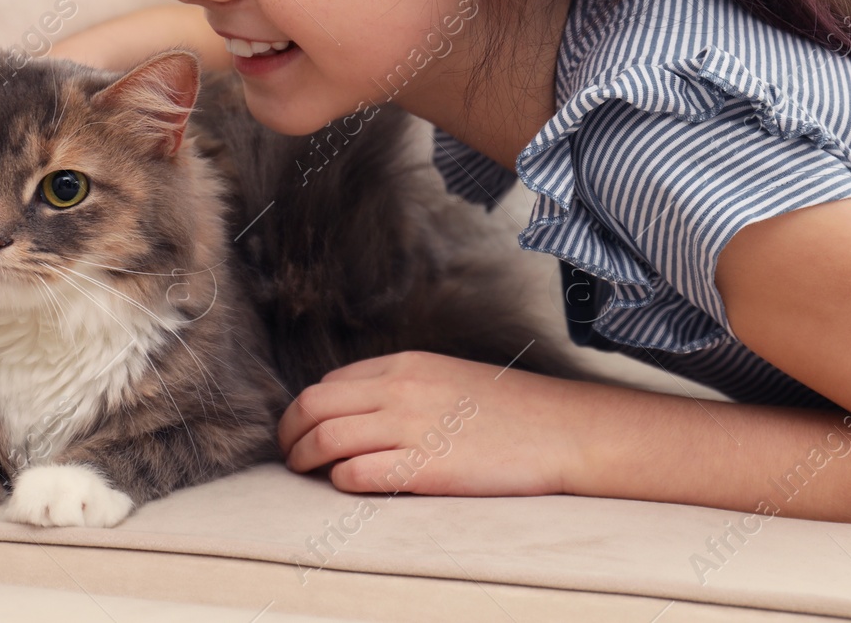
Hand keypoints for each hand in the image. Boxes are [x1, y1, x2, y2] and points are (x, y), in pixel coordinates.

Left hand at [277, 349, 594, 497]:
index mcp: (405, 366)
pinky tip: (345, 484)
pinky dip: (340, 480)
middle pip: (314, 407)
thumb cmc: (510, 410)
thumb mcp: (448, 377)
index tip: (304, 429)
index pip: (330, 384)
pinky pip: (358, 473)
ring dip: (304, 458)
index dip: (307, 410)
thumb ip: (404, 386)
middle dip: (290, 432)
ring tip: (304, 471)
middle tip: (289, 453)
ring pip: (326, 438)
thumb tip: (361, 407)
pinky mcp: (425, 468)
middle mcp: (400, 390)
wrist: (561, 430)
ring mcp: (411, 427)